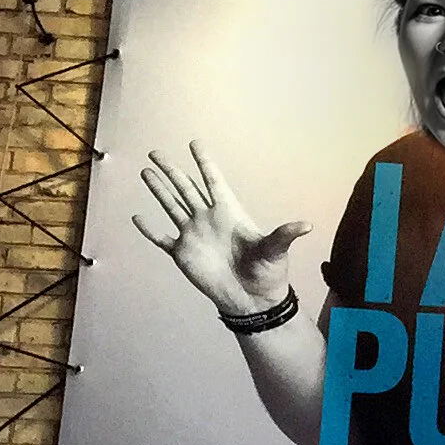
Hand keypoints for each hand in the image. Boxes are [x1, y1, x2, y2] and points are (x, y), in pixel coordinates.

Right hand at [134, 144, 308, 317]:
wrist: (253, 301)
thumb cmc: (268, 274)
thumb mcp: (276, 251)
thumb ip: (284, 235)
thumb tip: (307, 225)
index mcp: (229, 213)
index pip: (213, 181)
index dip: (204, 163)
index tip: (195, 143)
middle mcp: (208, 220)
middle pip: (186, 188)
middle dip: (171, 170)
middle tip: (155, 152)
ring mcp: (194, 235)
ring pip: (172, 206)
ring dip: (158, 190)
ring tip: (146, 172)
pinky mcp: (183, 254)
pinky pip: (162, 239)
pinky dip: (150, 229)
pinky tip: (137, 217)